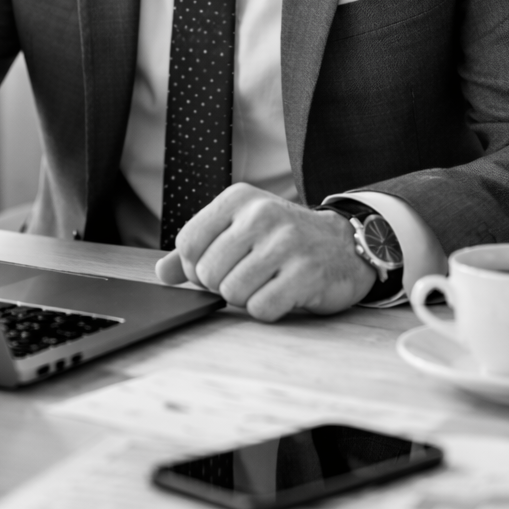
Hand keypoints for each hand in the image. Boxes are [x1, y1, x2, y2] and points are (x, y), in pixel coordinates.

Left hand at [154, 184, 374, 319]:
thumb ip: (199, 248)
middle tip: (247, 277)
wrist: (344, 244)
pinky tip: (282, 293)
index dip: (196, 268)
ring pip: (232, 293)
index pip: (188, 243)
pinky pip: (261, 309)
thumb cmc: (283, 240)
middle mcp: (261, 215)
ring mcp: (286, 243)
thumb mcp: (240, 229)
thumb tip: (163, 273)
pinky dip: (267, 310)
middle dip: (221, 285)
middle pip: (208, 272)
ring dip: (245, 298)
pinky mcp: (306, 273)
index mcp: (239, 199)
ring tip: (266, 283)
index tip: (219, 267)